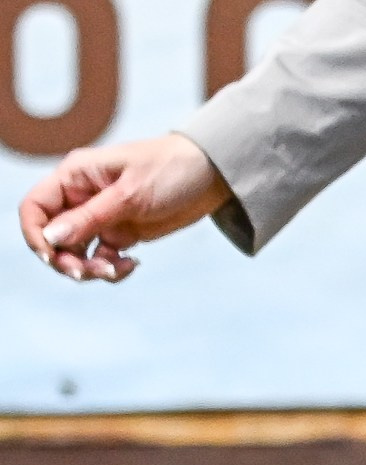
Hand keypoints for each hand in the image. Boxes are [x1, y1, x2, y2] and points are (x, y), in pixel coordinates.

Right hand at [19, 133, 230, 282]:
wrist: (209, 174)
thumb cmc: (168, 170)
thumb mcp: (129, 195)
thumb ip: (90, 218)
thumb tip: (51, 238)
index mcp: (73, 177)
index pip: (35, 207)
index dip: (36, 234)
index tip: (53, 256)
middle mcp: (80, 197)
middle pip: (53, 236)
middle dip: (66, 259)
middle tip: (91, 272)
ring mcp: (100, 217)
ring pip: (77, 252)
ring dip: (90, 268)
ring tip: (118, 269)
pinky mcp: (121, 233)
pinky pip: (103, 258)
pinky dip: (113, 268)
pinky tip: (134, 264)